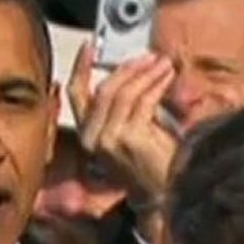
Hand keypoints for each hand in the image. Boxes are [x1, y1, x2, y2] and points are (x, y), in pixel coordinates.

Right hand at [68, 42, 177, 204]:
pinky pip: (142, 100)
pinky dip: (156, 84)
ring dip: (146, 73)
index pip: (77, 95)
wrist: (163, 195)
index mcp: (88, 136)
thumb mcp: (130, 132)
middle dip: (127, 68)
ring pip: (124, 92)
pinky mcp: (128, 137)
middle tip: (147, 57)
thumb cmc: (151, 167)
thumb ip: (125, 107)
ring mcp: (109, 138)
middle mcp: (93, 138)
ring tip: (162, 64)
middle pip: (103, 89)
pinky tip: (166, 77)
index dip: (80, 68)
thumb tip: (136, 74)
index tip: (89, 48)